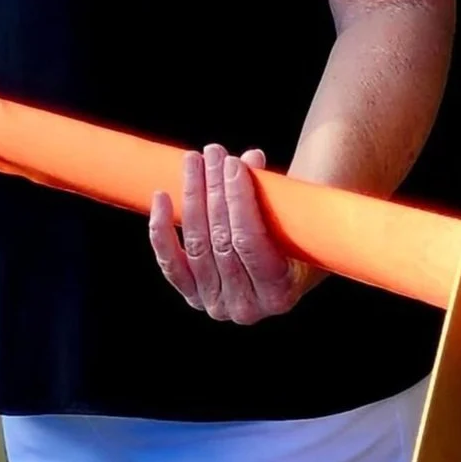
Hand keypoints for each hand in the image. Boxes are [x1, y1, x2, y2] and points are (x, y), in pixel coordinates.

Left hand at [149, 145, 318, 323]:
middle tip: (214, 153)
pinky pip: (170, 263)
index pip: (250, 242)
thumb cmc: (298, 244)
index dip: (239, 200)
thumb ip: (276, 196)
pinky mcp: (191, 295)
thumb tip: (249, 158)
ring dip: (193, 197)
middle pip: (220, 240)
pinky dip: (162, 230)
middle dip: (216, 190)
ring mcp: (214, 304)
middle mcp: (245, 307)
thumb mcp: (299, 226)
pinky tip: (161, 197)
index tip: (235, 164)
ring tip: (194, 161)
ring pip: (196, 245)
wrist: (287, 274)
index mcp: (279, 294)